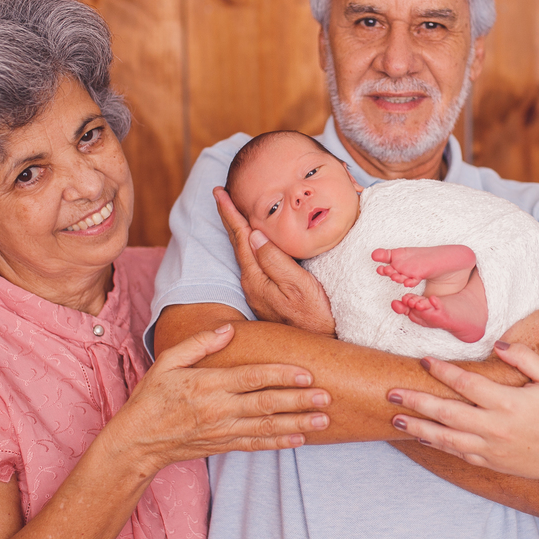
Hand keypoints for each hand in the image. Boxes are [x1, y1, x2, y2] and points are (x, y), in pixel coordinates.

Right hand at [110, 325, 331, 470]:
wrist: (137, 442)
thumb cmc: (151, 398)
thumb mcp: (167, 362)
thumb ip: (199, 343)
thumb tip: (229, 328)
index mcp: (208, 385)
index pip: (251, 378)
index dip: (280, 375)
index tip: (305, 373)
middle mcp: (219, 410)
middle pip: (266, 404)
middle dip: (299, 401)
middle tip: (326, 397)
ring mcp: (222, 430)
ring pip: (267, 428)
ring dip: (297, 425)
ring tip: (323, 421)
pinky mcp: (223, 445)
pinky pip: (255, 445)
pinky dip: (279, 443)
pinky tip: (300, 440)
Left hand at [214, 186, 335, 335]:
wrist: (318, 344)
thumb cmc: (314, 316)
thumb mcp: (298, 285)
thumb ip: (275, 260)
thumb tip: (255, 234)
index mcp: (256, 278)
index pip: (241, 238)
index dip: (230, 213)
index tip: (219, 193)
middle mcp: (251, 284)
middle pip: (237, 243)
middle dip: (228, 217)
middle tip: (219, 195)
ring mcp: (257, 291)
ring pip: (244, 252)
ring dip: (237, 230)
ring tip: (231, 211)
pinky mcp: (266, 295)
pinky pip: (252, 262)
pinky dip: (248, 244)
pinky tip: (251, 241)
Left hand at [388, 343, 538, 484]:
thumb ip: (525, 358)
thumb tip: (497, 344)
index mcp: (508, 403)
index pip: (467, 384)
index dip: (443, 371)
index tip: (424, 360)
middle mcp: (495, 428)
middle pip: (446, 413)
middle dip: (416, 402)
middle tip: (392, 392)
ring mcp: (490, 449)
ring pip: (445, 438)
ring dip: (418, 428)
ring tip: (395, 419)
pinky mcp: (491, 462)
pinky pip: (458, 453)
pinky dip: (437, 445)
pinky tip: (421, 438)